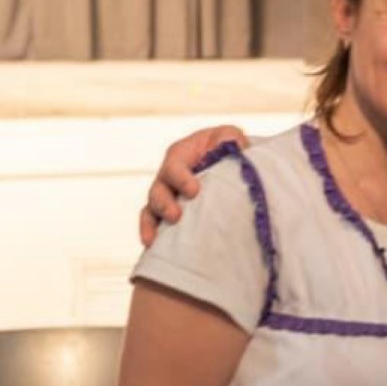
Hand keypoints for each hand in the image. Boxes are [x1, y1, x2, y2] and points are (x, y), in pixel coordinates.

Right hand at [138, 125, 248, 246]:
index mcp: (180, 155)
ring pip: (151, 210)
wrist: (229, 164)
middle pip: (158, 190)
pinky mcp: (170, 213)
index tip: (194, 191)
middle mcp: (168, 176)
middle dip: (164, 203)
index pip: (174, 166)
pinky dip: (150, 234)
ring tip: (155, 239)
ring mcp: (167, 196)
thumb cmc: (227, 147)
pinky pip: (154, 224)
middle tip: (176, 216)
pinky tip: (152, 248)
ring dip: (152, 224)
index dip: (181, 178)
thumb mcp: (229, 137)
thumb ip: (230, 139)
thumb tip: (236, 147)